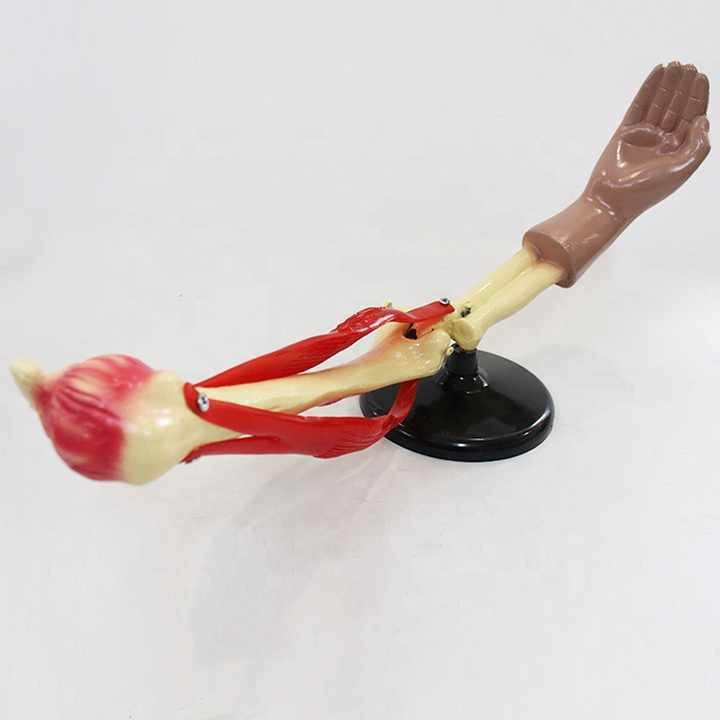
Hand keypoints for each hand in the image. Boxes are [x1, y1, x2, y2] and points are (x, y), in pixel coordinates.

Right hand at [586, 62, 709, 221]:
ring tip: (674, 64)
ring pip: (659, 103)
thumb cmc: (646, 190)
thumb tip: (703, 119)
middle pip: (677, 107)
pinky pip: (639, 105)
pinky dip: (648, 88)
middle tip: (688, 66)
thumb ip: (699, 145)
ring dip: (667, 83)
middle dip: (683, 86)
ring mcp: (644, 136)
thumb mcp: (681, 169)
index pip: (692, 117)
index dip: (697, 96)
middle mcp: (663, 141)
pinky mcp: (625, 132)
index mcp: (679, 150)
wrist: (612, 200)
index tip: (700, 76)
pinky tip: (657, 73)